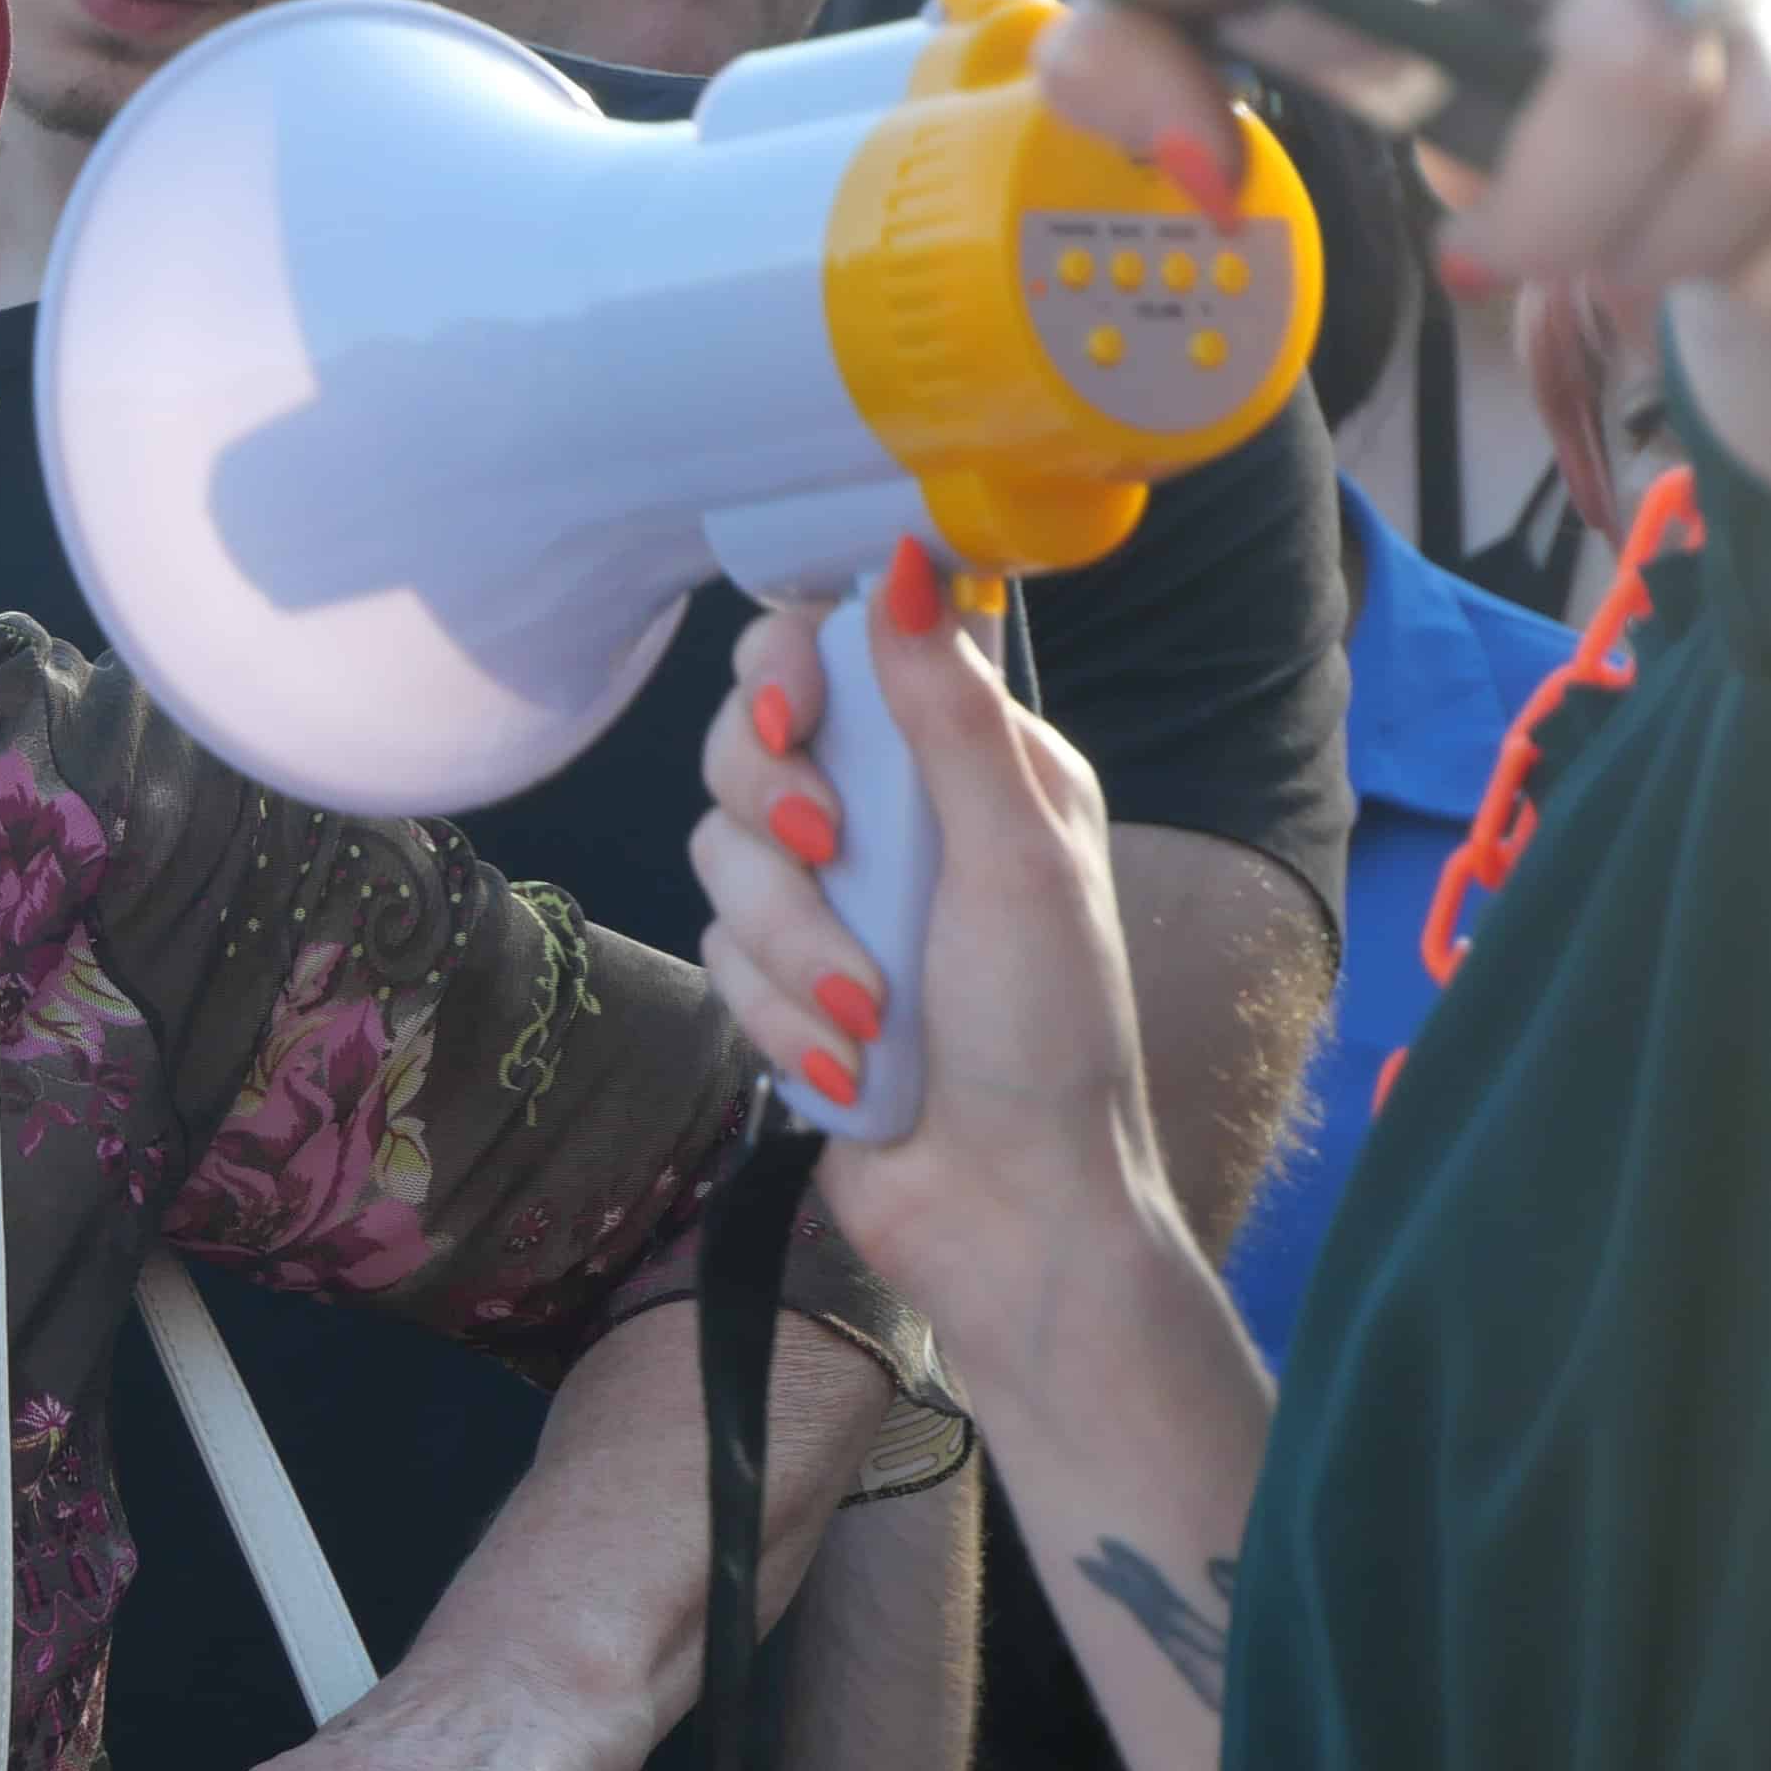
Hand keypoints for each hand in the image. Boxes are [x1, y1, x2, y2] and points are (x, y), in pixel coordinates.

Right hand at [690, 557, 1179, 1362]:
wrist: (1008, 1212)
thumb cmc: (1049, 1038)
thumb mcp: (1017, 862)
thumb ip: (950, 715)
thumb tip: (903, 559)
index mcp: (975, 762)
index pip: (837, 649)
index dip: (788, 670)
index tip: (796, 721)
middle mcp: (897, 813)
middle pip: (751, 741)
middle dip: (777, 813)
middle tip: (832, 852)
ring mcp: (834, 898)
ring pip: (723, 858)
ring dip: (795, 946)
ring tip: (871, 1016)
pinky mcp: (782, 980)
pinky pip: (722, 955)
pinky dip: (783, 1017)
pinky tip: (851, 1067)